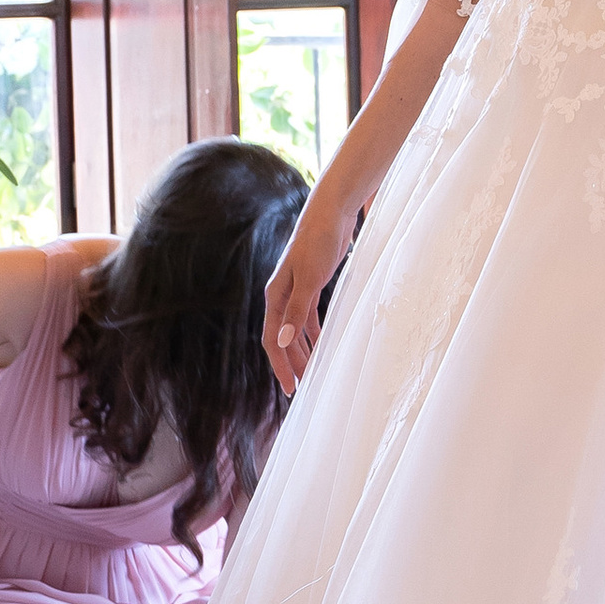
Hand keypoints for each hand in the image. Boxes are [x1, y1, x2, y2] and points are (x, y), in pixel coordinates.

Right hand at [262, 193, 354, 397]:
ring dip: (303, 352)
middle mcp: (281, 297)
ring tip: (312, 373)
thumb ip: (297, 311)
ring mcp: (296, 292)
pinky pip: (308, 319)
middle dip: (292, 364)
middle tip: (303, 389)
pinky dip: (313, 334)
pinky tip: (321, 346)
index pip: (273, 340)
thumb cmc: (318, 242)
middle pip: (283, 339)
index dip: (281, 366)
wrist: (331, 214)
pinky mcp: (311, 286)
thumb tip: (284, 343)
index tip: (291, 389)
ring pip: (296, 331)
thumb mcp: (308, 279)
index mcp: (275, 297)